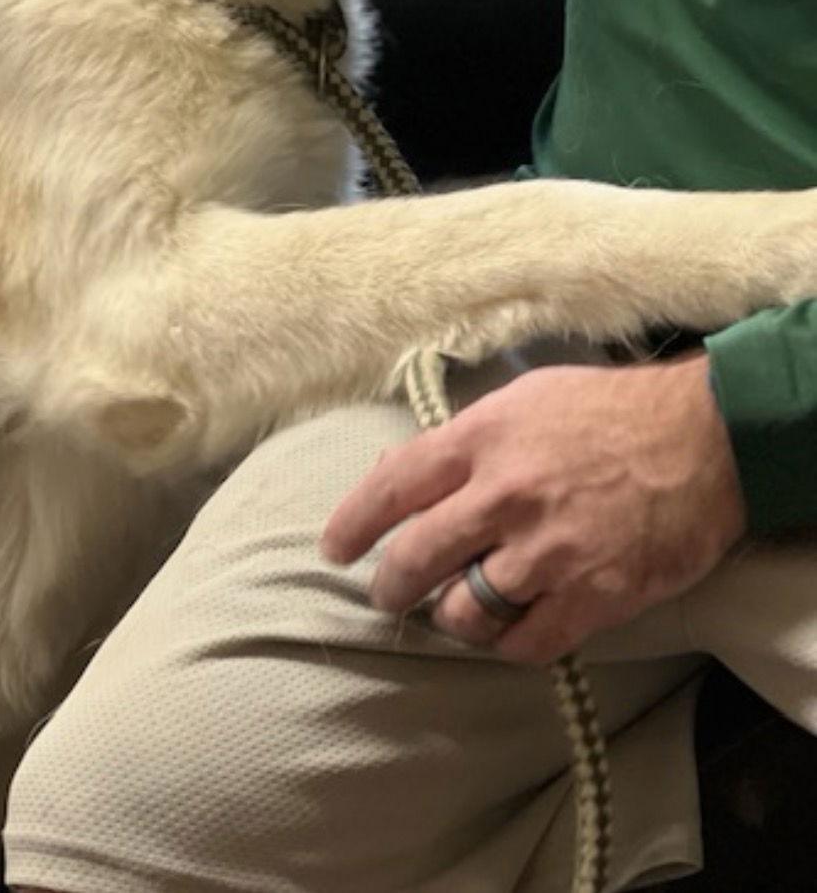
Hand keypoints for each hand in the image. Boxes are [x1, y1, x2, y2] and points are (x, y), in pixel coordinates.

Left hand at [321, 352, 746, 663]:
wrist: (705, 438)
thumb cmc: (609, 409)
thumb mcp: (524, 399)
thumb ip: (463, 438)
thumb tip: (399, 471)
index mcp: (483, 439)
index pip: (393, 486)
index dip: (353, 523)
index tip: (335, 547)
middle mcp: (504, 496)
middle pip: (416, 558)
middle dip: (391, 585)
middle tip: (389, 594)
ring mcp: (548, 551)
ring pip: (465, 611)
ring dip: (451, 618)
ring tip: (454, 612)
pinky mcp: (592, 596)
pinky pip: (525, 642)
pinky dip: (506, 643)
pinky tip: (506, 630)